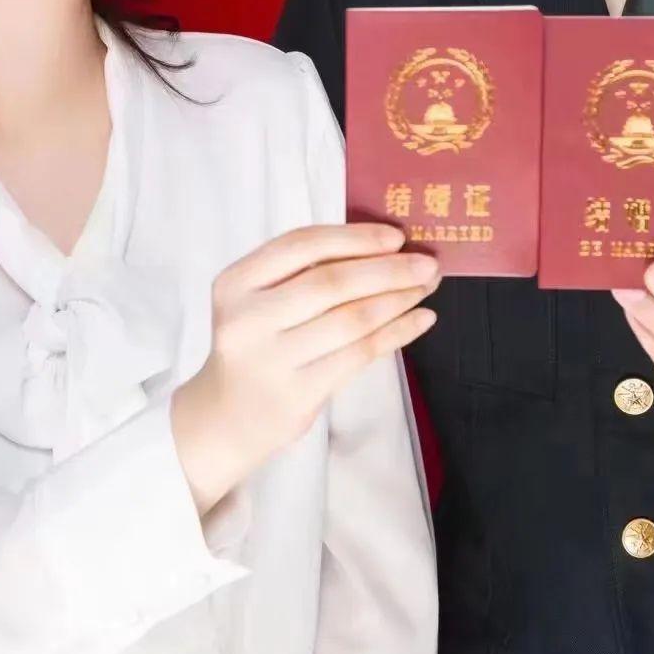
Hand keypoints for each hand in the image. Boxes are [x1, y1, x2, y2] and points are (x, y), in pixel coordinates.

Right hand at [172, 224, 438, 513]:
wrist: (226, 416)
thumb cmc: (257, 343)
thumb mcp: (260, 299)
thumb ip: (303, 272)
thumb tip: (385, 247)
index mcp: (236, 282)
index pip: (301, 245)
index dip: (354, 238)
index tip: (396, 236)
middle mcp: (248, 318)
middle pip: (331, 282)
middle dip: (388, 270)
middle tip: (427, 264)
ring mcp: (271, 360)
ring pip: (351, 320)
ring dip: (398, 300)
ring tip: (426, 288)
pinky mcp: (298, 394)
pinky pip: (360, 355)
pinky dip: (397, 333)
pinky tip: (420, 320)